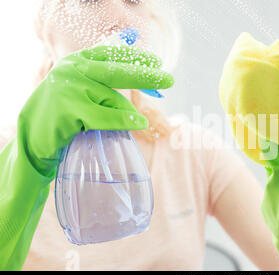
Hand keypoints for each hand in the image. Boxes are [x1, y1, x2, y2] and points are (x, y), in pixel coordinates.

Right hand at [18, 45, 173, 176]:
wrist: (32, 139)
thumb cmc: (62, 116)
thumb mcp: (80, 92)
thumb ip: (104, 86)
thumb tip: (140, 87)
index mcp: (76, 61)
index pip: (110, 54)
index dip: (134, 57)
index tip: (156, 63)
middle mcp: (73, 69)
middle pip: (116, 71)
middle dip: (145, 76)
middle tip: (169, 80)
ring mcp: (71, 88)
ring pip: (114, 98)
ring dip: (127, 111)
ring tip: (137, 121)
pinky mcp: (71, 109)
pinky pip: (108, 116)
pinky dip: (126, 120)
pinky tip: (139, 122)